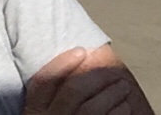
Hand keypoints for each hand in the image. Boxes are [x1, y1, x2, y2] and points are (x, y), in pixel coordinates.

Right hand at [24, 47, 150, 114]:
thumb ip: (52, 101)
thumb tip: (77, 67)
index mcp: (35, 112)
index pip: (44, 82)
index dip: (62, 63)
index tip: (81, 51)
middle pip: (74, 91)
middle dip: (96, 76)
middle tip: (112, 70)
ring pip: (93, 108)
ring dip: (113, 94)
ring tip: (123, 86)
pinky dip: (119, 113)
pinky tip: (126, 108)